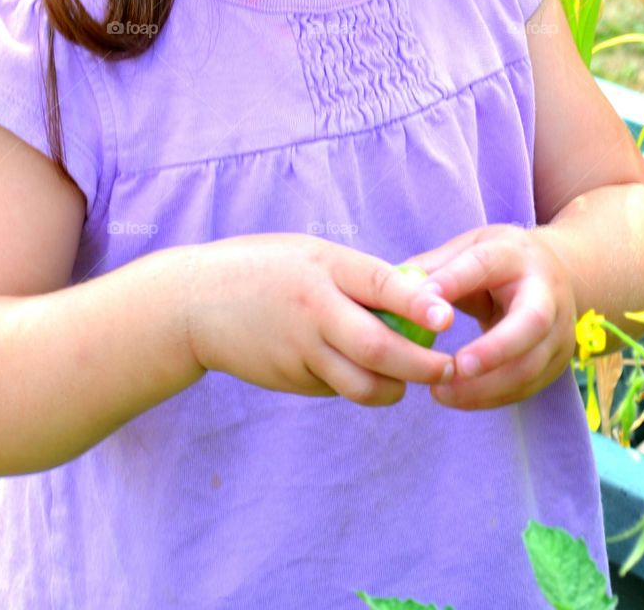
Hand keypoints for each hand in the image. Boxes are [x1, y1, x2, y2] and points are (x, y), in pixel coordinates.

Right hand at [183, 233, 455, 406]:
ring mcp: (301, 351)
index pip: (380, 285)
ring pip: (363, 385)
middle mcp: (314, 311)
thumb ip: (355, 275)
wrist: (193, 304)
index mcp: (322, 268)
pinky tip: (354, 368)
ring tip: (408, 377)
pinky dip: (357, 384)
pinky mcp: (292, 380)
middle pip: (379, 349)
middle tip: (448, 367)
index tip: (450, 318)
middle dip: (422, 365)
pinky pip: (337, 388)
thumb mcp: (308, 255)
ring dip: (395, 388)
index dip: (419, 304)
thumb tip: (415, 298)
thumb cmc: (262, 269)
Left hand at [408, 223, 577, 410]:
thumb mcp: (469, 249)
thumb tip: (390, 284)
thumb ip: (434, 267)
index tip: (421, 299)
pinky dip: (491, 397)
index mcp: (515, 255)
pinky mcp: (557, 363)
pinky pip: (526, 387)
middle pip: (531, 322)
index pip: (485, 265)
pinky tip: (459, 398)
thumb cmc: (498, 262)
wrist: (556, 274)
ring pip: (531, 365)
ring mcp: (558, 330)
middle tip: (455, 367)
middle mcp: (546, 292)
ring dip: (486, 386)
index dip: (454, 281)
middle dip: (494, 349)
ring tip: (441, 392)